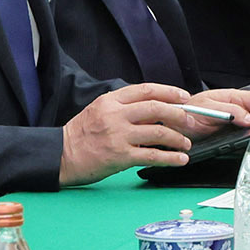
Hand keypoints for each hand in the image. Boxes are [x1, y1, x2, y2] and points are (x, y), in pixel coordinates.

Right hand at [59, 83, 227, 182]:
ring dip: (178, 138)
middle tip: (190, 122)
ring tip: (186, 144)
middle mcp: (114, 115)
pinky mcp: (119, 156)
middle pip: (157, 108)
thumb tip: (157, 109)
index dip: (169, 92)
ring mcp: (117, 135)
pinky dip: (170, 158)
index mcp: (110, 101)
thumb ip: (124, 108)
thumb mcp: (99, 111)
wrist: (59, 156)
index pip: (146, 90)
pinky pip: (152, 155)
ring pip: (158, 132)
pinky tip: (180, 159)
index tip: (184, 97)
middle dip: (179, 115)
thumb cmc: (81, 135)